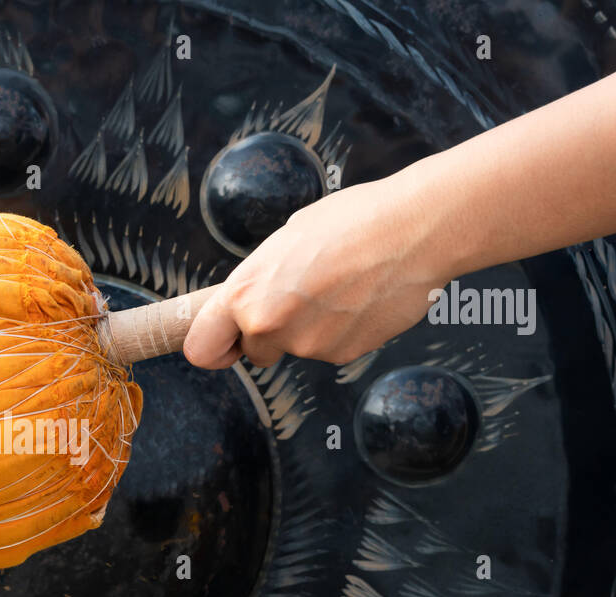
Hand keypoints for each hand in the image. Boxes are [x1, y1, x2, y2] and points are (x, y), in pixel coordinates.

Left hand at [183, 175, 451, 368]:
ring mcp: (306, 346)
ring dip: (311, 327)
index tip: (225, 342)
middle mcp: (268, 326)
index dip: (214, 346)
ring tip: (341, 287)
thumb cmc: (352, 222)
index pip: (201, 349)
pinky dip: (342, 331)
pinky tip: (360, 298)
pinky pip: (331, 348)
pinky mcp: (342, 355)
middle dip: (272, 332)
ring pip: (297, 348)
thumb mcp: (285, 241)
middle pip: (255, 351)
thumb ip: (260, 282)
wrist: (414, 231)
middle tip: (302, 296)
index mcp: (245, 294)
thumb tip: (252, 302)